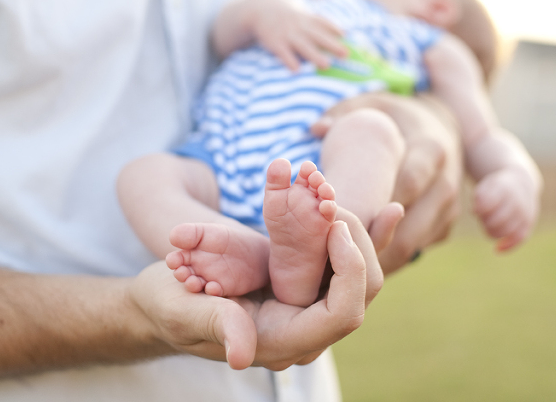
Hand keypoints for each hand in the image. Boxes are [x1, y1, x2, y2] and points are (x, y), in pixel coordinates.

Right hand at [128, 205, 401, 370]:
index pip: (342, 315)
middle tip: (338, 202)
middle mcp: (305, 327)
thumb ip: (217, 325)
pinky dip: (367, 238)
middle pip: (361, 292)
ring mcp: (308, 305)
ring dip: (367, 236)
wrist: (164, 299)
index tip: (335, 226)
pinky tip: (391, 210)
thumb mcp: (185, 310)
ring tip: (372, 201)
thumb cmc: (169, 307)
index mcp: (282, 341)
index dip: (349, 271)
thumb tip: (242, 355)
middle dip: (359, 245)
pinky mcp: (305, 283)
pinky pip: (348, 263)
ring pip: (362, 276)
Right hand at [249, 0, 345, 69]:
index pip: (323, 23)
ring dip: (315, 56)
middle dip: (332, 45)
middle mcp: (300, 27)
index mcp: (307, 19)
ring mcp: (288, 35)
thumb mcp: (303, 15)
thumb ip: (320, 24)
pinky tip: (297, 70)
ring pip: (303, 46)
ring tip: (326, 65)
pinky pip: (284, 53)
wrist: (262, 9)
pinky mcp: (276, 43)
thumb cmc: (289, 17)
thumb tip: (344, 34)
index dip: (334, 28)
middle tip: (345, 54)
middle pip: (318, 36)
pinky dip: (290, 61)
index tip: (346, 36)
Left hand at [313, 92, 462, 273]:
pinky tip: (356, 263)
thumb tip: (317, 128)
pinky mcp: (445, 226)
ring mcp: (448, 208)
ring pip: (412, 246)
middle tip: (330, 253)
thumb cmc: (397, 116)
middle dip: (369, 243)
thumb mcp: (373, 104)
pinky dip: (387, 259)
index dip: (374, 207)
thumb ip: (345, 112)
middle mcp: (445, 183)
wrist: (444, 125)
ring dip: (375, 259)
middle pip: (408, 227)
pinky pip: (416, 250)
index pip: (406, 185)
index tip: (339, 220)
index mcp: (431, 151)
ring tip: (336, 266)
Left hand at [473, 166, 538, 251]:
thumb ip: (478, 197)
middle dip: (486, 222)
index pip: (489, 206)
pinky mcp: (529, 224)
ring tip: (488, 227)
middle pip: (497, 221)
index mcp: (504, 190)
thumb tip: (474, 212)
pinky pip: (519, 238)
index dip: (480, 211)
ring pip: (508, 231)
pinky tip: (497, 249)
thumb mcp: (486, 186)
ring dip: (494, 233)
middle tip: (483, 219)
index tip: (478, 209)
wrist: (521, 185)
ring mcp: (524, 213)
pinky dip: (508, 246)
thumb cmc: (497, 188)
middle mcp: (517, 202)